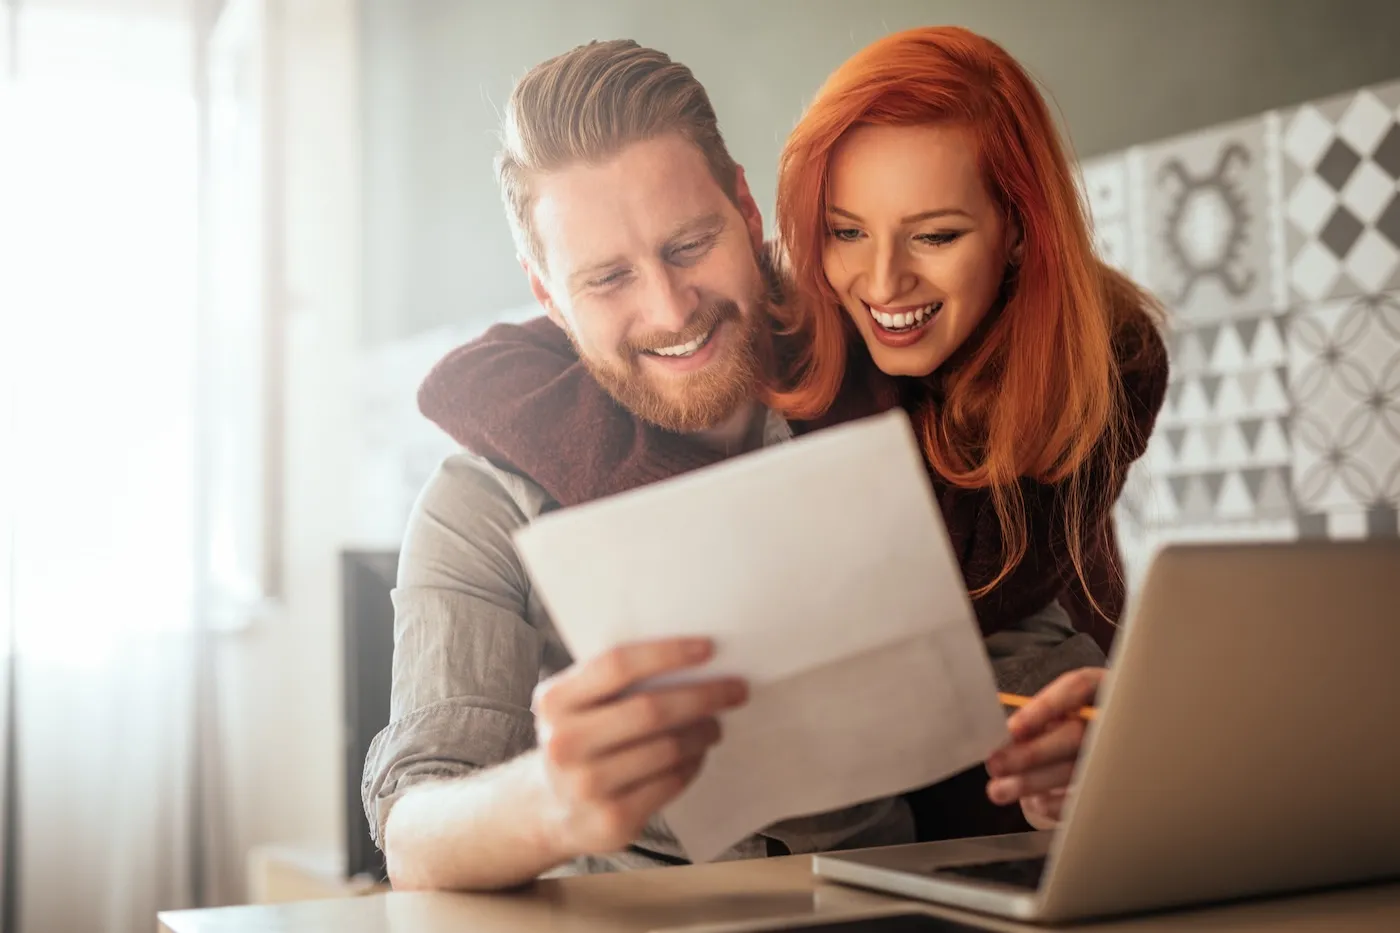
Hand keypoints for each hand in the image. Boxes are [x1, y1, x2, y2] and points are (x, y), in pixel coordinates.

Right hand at [530, 637, 747, 859]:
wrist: (550, 808)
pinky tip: (697, 754)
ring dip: (703, 732)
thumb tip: (693, 659)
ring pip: (667, 748)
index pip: (617, 665)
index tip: (708, 648)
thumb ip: (615, 681)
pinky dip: (693, 764)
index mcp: (555, 701)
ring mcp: (586, 786)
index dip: (667, 654)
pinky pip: (670, 782)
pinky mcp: (612, 819)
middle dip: (702, 696)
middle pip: (650, 710)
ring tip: (715, 725)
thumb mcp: (577, 704)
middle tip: (735, 689)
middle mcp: (564, 743)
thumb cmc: (580, 740)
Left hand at [984, 667, 1105, 827]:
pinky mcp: (1115, 787)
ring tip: (998, 790)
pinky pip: (1087, 798)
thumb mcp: (1057, 710)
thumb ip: (1036, 717)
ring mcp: (1120, 753)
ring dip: (1033, 782)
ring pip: (1076, 769)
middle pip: (1075, 735)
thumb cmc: (1066, 723)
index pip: (1079, 686)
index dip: (1045, 707)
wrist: (1108, 756)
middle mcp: (1114, 717)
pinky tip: (1033, 802)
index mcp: (1101, 686)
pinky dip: (1058, 803)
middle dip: (1031, 753)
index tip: (1013, 728)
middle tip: (995, 765)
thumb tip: (1004, 738)